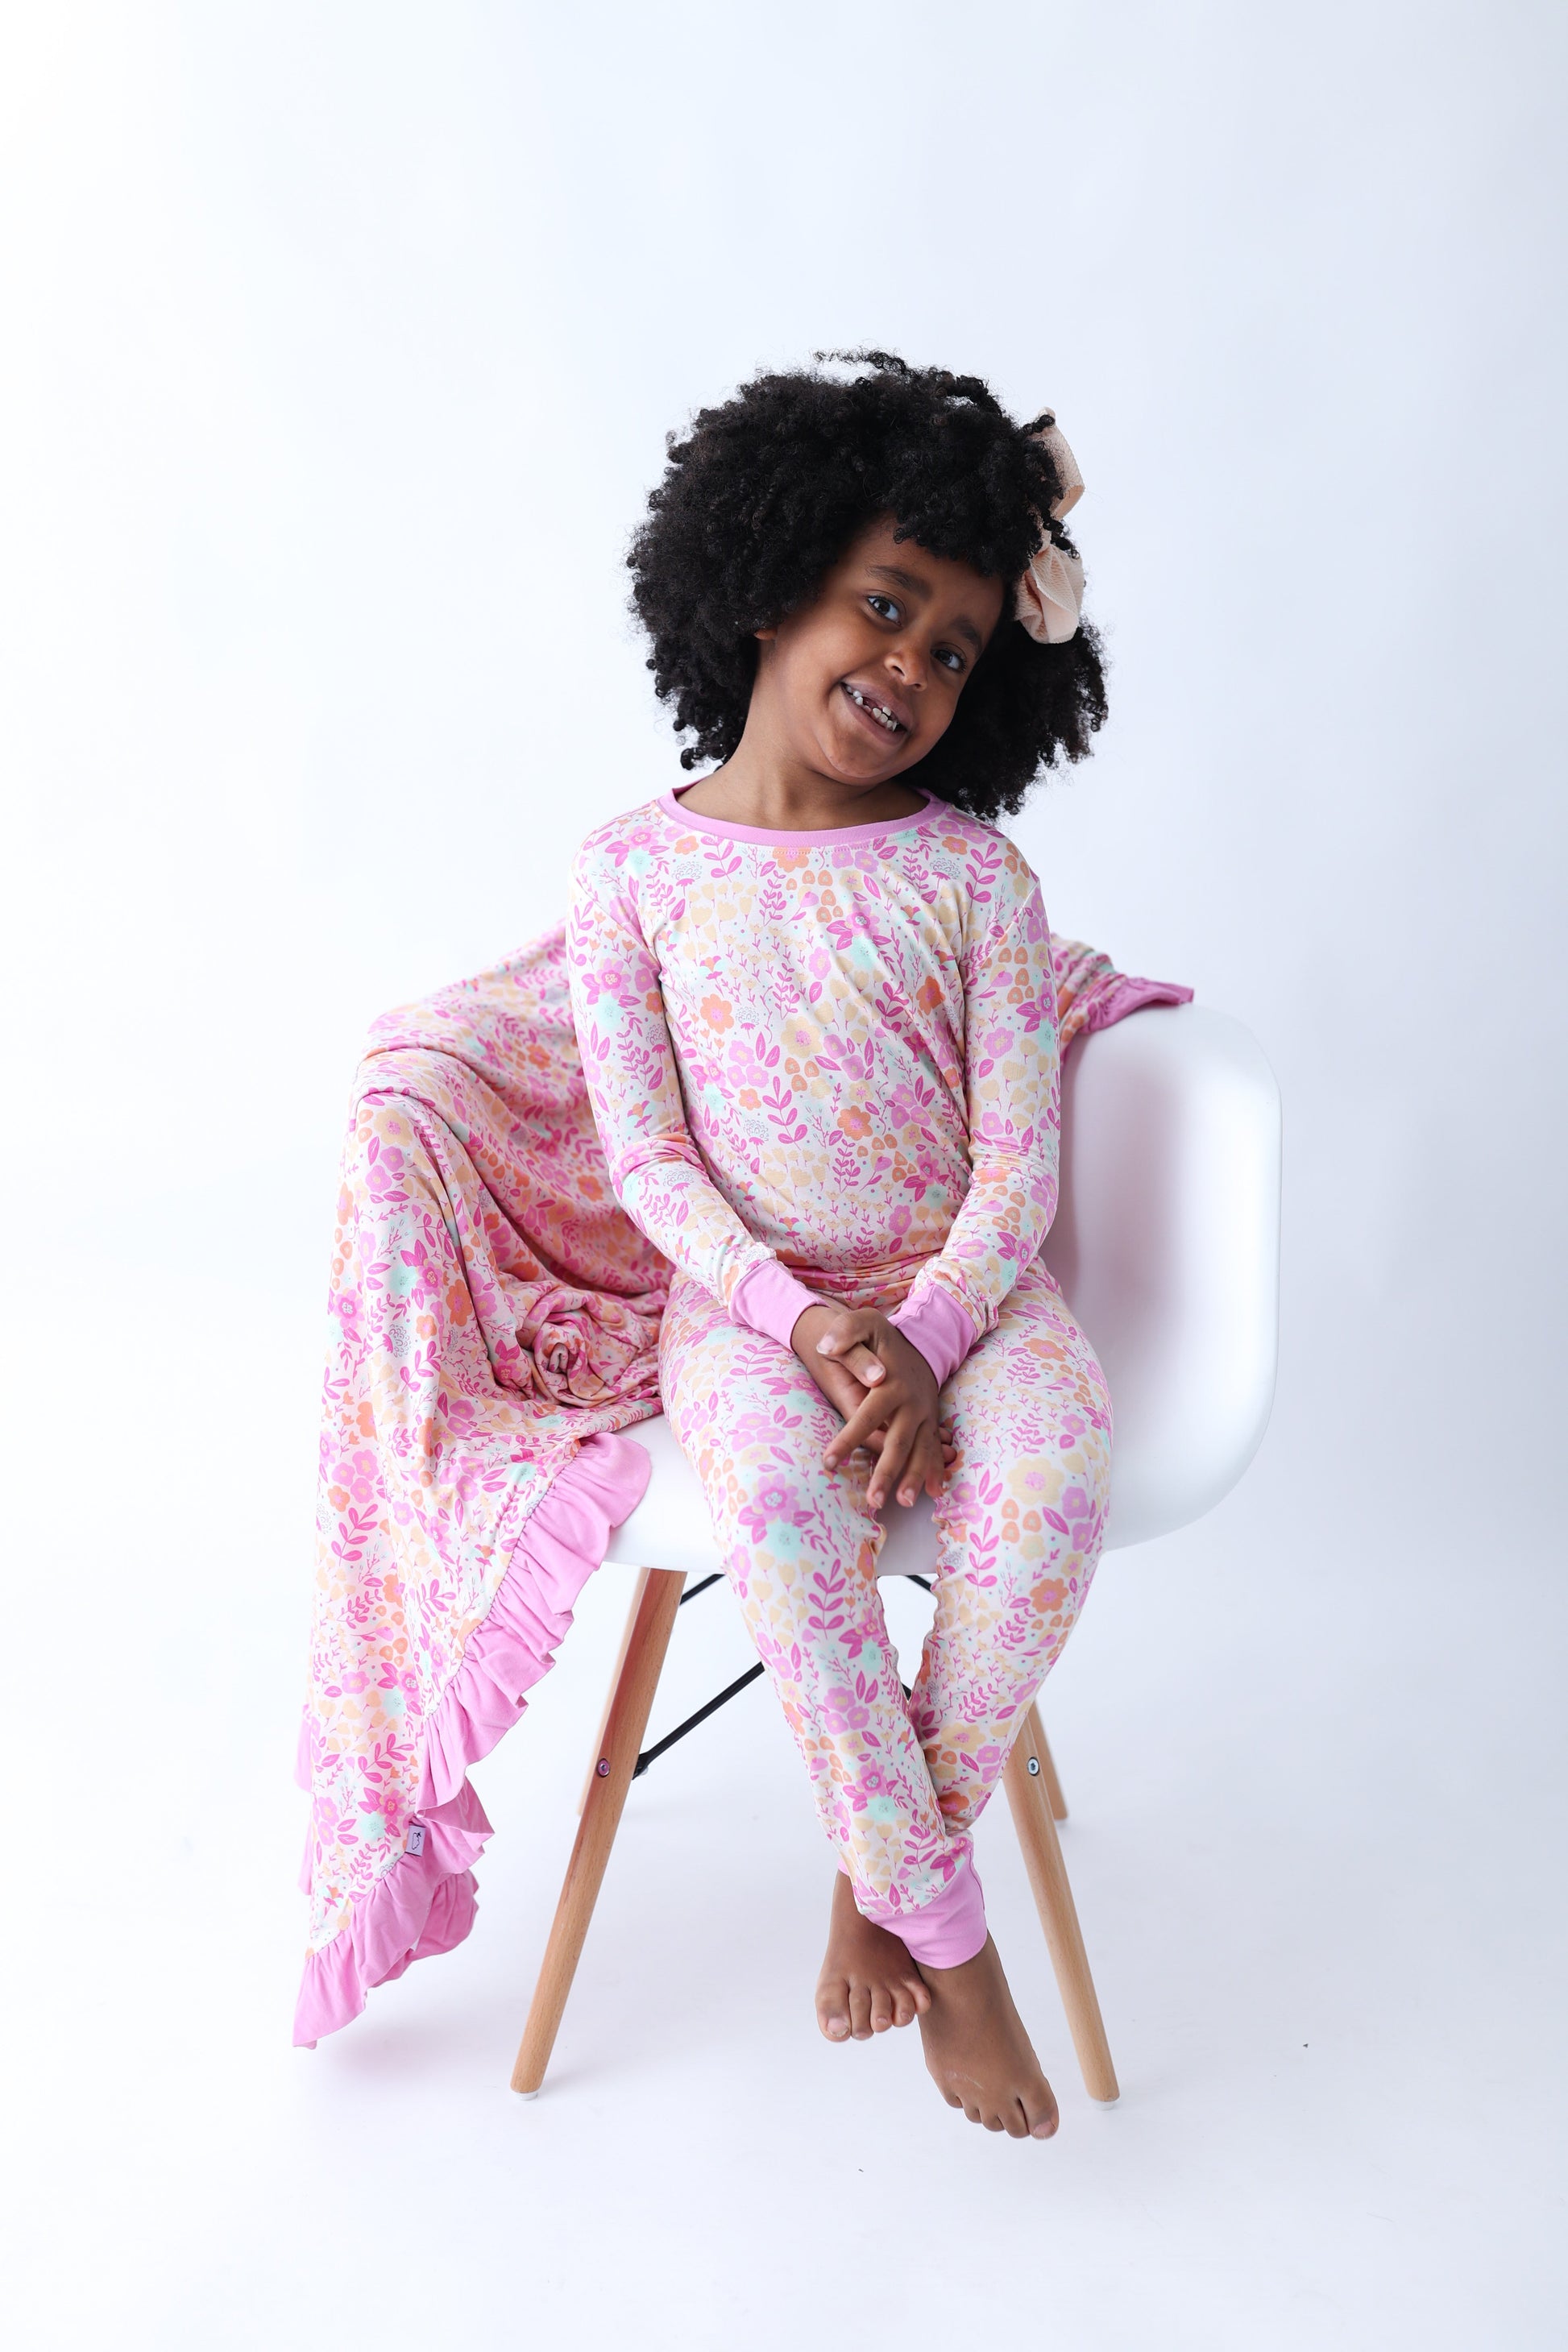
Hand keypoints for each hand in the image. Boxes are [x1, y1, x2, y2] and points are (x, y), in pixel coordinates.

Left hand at [790, 1302, 946, 1510]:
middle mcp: (911, 1404)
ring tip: (902, 1502)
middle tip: (873, 1500)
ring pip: (920, 1451)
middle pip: (898, 1442)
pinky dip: (935, 1470)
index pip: (866, 1416)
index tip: (829, 1461)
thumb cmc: (879, 1336)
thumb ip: (845, 1333)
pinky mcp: (930, 1423)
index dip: (848, 1439)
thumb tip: (829, 1349)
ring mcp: (924, 1415)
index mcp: (891, 1384)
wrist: (918, 1340)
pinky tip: (934, 1492)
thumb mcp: (862, 1323)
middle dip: (887, 1472)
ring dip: (913, 1477)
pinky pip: (934, 1449)